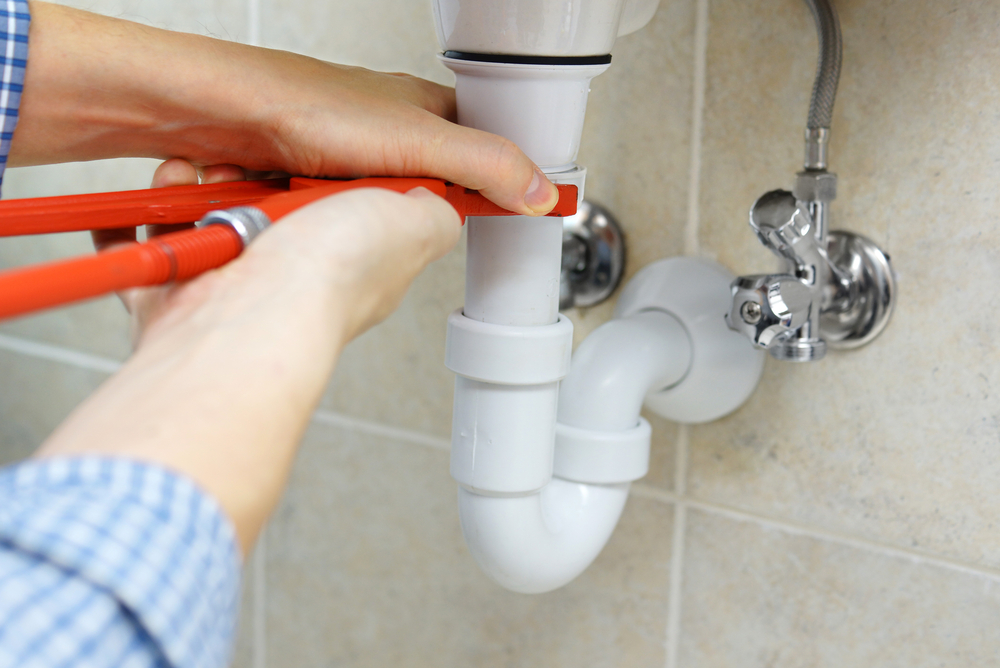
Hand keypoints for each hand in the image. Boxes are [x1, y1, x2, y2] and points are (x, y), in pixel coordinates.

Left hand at [13, 1, 558, 215]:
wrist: (215, 116)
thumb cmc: (304, 105)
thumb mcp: (416, 142)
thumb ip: (484, 166)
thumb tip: (541, 193)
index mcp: (421, 114)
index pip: (477, 156)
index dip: (487, 189)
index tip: (500, 217)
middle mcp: (381, 134)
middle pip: (415, 194)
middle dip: (395, 214)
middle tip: (375, 214)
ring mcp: (339, 160)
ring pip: (362, 212)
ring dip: (341, 219)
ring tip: (319, 206)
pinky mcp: (302, 183)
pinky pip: (318, 218)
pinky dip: (306, 222)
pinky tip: (292, 212)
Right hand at [46, 159, 461, 553]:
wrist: (253, 313)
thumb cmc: (329, 276)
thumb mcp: (413, 225)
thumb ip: (430, 214)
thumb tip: (438, 203)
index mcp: (348, 261)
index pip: (335, 207)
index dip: (318, 172)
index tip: (305, 152)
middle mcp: (293, 280)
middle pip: (265, 205)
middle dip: (245, 173)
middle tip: (240, 166)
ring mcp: (235, 291)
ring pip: (207, 220)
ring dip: (191, 189)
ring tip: (194, 178)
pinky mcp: (182, 300)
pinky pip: (157, 255)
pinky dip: (144, 231)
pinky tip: (156, 209)